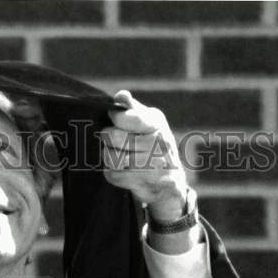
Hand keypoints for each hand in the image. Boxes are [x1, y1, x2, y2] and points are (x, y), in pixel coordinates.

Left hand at [101, 90, 187, 221]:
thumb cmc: (154, 144)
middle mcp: (158, 143)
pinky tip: (120, 168)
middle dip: (107, 138)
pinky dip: (111, 172)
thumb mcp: (148, 122)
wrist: (170, 179)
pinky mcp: (144, 182)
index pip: (131, 117)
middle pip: (114, 137)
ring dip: (108, 156)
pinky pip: (113, 175)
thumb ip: (132, 109)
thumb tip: (120, 96)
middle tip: (111, 139)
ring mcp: (152, 164)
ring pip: (111, 157)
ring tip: (116, 153)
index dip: (116, 117)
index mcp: (157, 123)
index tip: (111, 117)